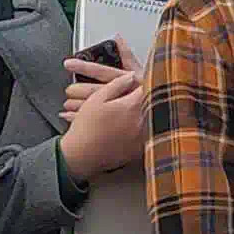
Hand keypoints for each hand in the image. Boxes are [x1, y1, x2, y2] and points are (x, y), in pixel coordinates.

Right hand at [60, 53, 150, 179]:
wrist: (81, 156)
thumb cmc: (86, 127)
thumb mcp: (97, 99)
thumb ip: (116, 84)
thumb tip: (130, 76)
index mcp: (132, 106)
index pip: (147, 87)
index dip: (146, 81)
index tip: (144, 79)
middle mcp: (141, 121)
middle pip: (153, 103)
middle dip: (149, 96)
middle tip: (149, 91)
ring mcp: (142, 137)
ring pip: (151, 119)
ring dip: (148, 112)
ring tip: (144, 108)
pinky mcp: (139, 150)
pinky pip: (146, 135)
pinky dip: (143, 128)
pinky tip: (137, 126)